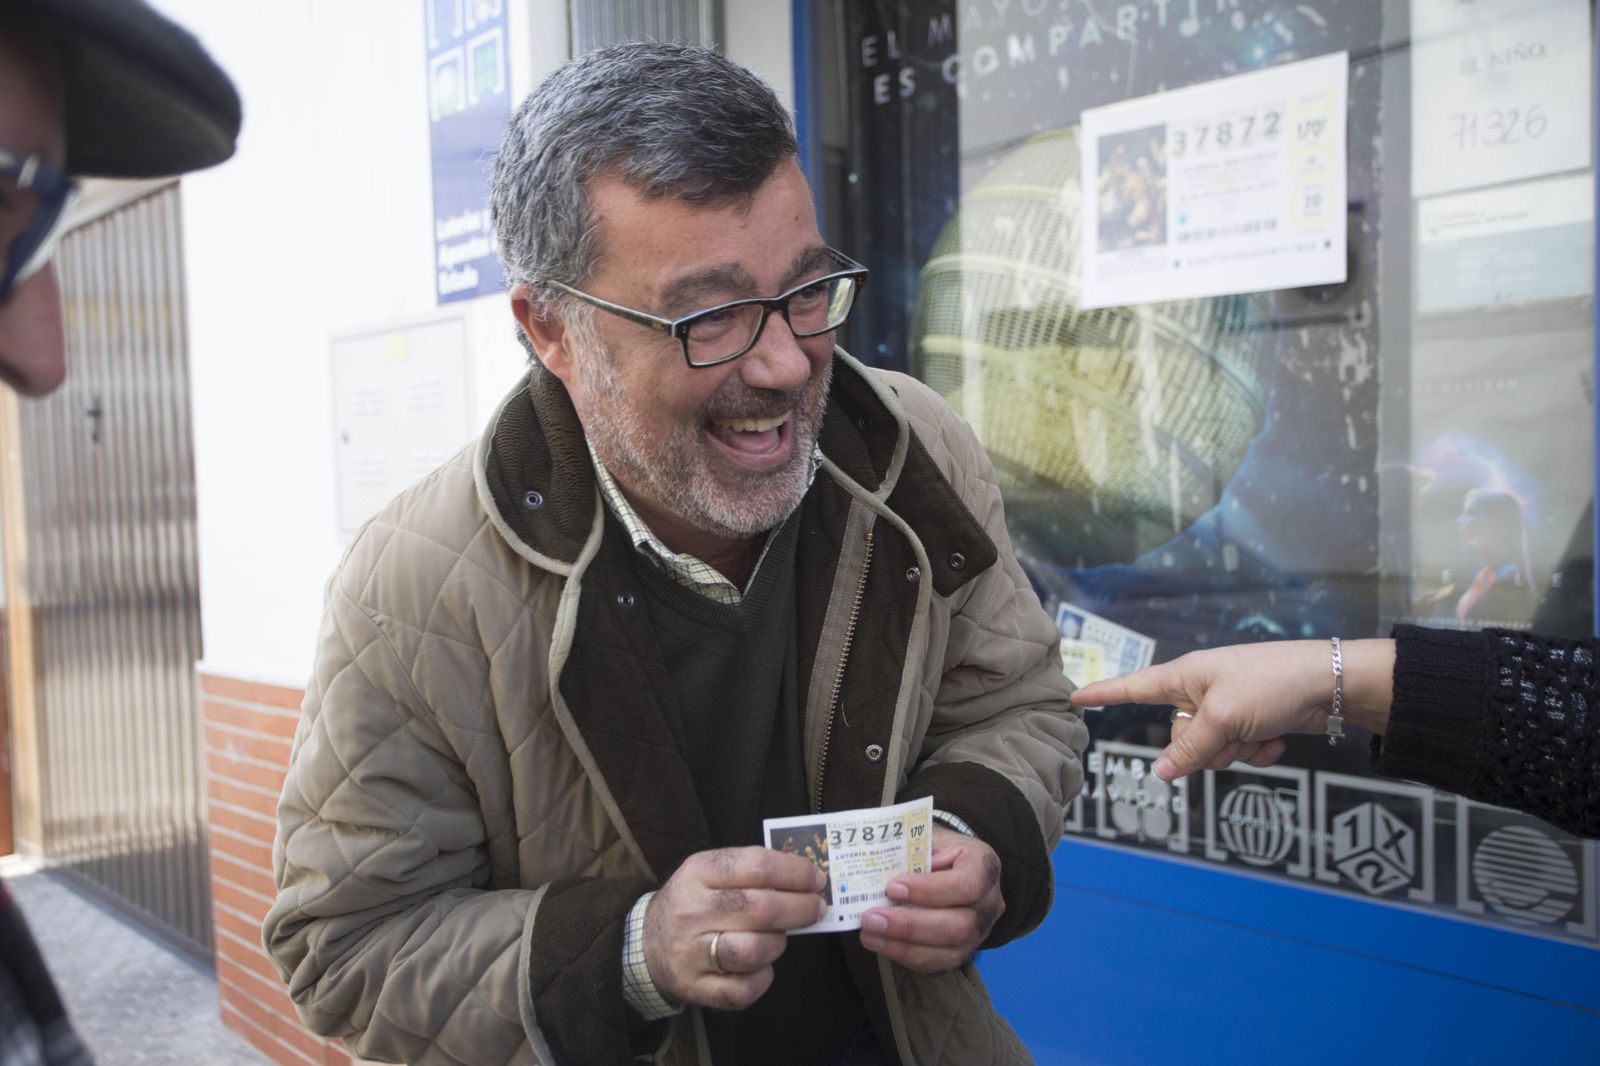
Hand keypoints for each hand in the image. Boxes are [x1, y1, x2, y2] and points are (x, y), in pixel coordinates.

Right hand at [643, 846, 825, 1010]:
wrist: (645, 944)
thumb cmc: (693, 902)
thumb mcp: (710, 872)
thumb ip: (753, 871)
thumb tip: (809, 879)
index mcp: (698, 872)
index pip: (757, 865)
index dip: (796, 872)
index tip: (817, 879)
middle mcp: (691, 910)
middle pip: (760, 909)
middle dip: (801, 908)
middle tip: (816, 908)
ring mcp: (690, 953)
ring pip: (753, 950)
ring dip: (778, 943)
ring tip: (779, 938)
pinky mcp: (694, 988)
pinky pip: (743, 989)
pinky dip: (763, 978)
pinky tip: (762, 966)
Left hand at [858, 825, 1002, 972]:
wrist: (953, 864)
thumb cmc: (938, 848)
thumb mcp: (929, 837)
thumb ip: (910, 849)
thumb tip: (875, 862)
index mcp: (984, 866)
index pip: (967, 884)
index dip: (930, 890)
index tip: (893, 888)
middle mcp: (989, 904)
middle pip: (959, 926)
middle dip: (910, 926)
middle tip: (872, 918)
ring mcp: (979, 932)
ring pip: (948, 952)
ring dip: (903, 946)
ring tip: (869, 934)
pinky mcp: (963, 951)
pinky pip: (937, 963)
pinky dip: (906, 955)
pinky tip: (881, 944)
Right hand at [1069, 639, 1394, 779]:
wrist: (1330, 684)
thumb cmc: (1271, 684)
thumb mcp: (1223, 717)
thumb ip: (1189, 748)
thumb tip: (1161, 773)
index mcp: (1185, 677)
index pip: (1133, 687)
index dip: (1103, 694)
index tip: (1074, 698)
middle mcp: (1201, 691)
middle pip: (1179, 735)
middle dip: (1205, 746)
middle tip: (1234, 732)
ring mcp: (1227, 708)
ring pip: (1210, 749)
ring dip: (1235, 751)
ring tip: (1260, 733)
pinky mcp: (1252, 721)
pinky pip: (1238, 750)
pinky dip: (1257, 750)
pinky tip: (1278, 739)